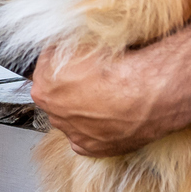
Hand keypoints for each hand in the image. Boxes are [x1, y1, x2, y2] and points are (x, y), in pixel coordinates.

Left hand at [29, 46, 182, 157]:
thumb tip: (63, 47)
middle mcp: (54, 114)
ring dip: (82, 110)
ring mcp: (73, 134)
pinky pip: (88, 139)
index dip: (60, 61)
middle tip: (91, 79)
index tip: (72, 59)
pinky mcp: (94, 148)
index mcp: (44, 88)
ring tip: (104, 98)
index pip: (44, 70)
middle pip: (56, 98)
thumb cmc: (118, 68)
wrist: (146, 92)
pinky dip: (95, 130)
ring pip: (72, 120)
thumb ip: (65, 49)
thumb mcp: (82, 43)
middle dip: (68, 89)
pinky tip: (108, 118)